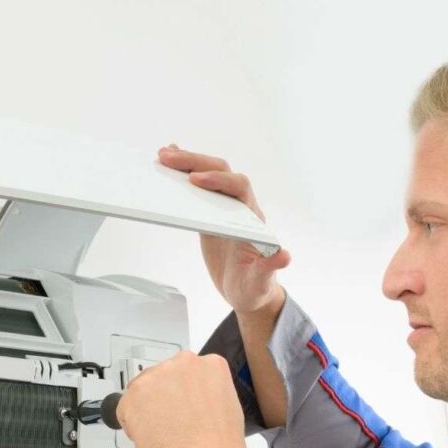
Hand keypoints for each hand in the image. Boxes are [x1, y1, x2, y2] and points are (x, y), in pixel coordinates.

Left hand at [115, 351, 254, 447]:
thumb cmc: (218, 447)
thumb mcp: (226, 408)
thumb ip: (206, 394)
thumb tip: (191, 400)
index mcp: (210, 365)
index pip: (186, 372)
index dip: (182, 395)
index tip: (183, 407)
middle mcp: (183, 364)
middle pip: (161, 378)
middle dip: (162, 399)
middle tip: (172, 424)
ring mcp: (156, 377)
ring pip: (142, 392)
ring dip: (146, 411)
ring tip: (164, 434)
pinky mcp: (133, 395)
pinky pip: (124, 409)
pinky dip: (133, 426)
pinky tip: (151, 438)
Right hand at [158, 145, 291, 315]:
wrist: (248, 291)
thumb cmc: (254, 286)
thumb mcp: (259, 282)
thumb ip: (269, 268)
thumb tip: (283, 256)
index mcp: (252, 220)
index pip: (239, 187)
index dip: (219, 181)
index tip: (196, 180)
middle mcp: (240, 208)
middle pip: (221, 172)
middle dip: (196, 162)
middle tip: (169, 159)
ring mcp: (225, 208)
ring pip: (209, 173)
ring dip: (188, 162)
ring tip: (163, 156)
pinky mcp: (211, 212)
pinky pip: (200, 186)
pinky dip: (186, 171)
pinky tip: (171, 165)